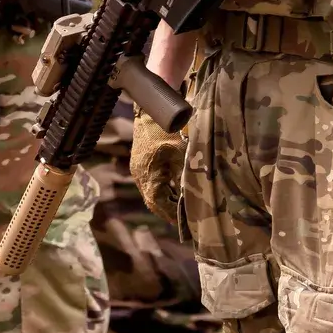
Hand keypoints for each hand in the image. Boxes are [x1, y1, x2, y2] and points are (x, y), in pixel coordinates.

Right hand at [128, 108, 186, 222]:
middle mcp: (140, 175)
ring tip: (182, 210)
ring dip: (166, 202)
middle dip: (169, 211)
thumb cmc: (169, 130)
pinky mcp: (141, 164)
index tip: (186, 222)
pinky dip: (163, 191)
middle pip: (153, 201)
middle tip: (186, 221)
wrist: (152, 110)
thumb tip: (194, 196)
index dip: (172, 213)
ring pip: (152, 194)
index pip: (159, 202)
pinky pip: (151, 184)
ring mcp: (138, 170)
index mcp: (148, 174)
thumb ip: (186, 175)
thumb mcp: (181, 153)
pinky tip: (175, 193)